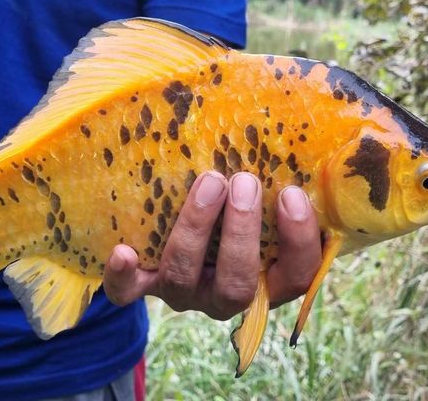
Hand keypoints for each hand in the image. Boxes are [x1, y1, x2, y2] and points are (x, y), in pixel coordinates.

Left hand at [104, 171, 321, 319]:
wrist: (191, 229)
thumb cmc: (243, 204)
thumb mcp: (273, 200)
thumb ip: (288, 184)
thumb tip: (304, 134)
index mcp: (270, 280)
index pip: (295, 275)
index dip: (298, 240)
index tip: (291, 194)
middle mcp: (226, 294)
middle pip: (236, 283)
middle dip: (240, 232)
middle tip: (244, 181)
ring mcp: (184, 291)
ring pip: (184, 278)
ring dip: (195, 229)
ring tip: (207, 182)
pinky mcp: (145, 283)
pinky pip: (128, 291)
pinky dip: (123, 276)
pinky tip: (123, 251)